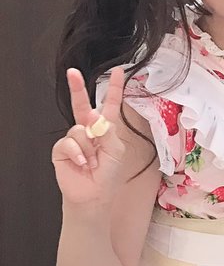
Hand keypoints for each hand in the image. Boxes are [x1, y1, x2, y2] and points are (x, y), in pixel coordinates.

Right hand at [51, 68, 127, 206]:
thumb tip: (93, 115)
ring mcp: (74, 138)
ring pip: (79, 129)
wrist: (94, 194)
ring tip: (93, 162)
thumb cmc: (108, 174)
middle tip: (73, 72)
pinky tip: (83, 164)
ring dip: (89, 147)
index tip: (119, 71)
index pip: (110, 104)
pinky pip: (69, 142)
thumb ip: (107, 131)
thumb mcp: (115, 150)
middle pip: (82, 105)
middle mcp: (88, 129)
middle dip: (77, 87)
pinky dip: (78, 154)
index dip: (114, 88)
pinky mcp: (62, 149)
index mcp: (105, 128)